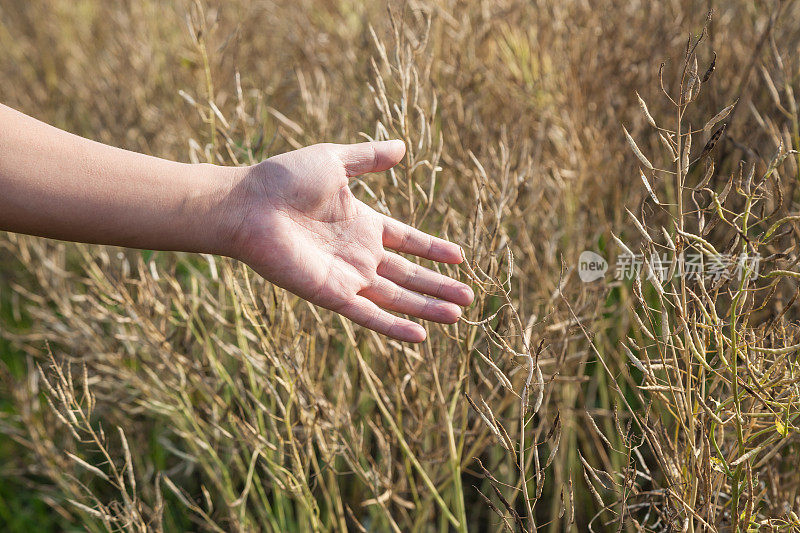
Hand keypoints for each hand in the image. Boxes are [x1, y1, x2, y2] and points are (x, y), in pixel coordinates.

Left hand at [224, 141, 473, 342]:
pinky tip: (420, 337)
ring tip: (457, 316)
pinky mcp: (332, 293)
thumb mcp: (335, 161)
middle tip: (468, 297)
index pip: (407, 240)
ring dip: (426, 308)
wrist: (249, 205)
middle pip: (407, 275)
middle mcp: (359, 253)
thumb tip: (403, 148)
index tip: (459, 257)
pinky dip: (394, 326)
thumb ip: (369, 158)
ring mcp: (347, 276)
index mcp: (362, 223)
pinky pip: (369, 314)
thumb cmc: (284, 179)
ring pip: (396, 298)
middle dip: (438, 286)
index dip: (432, 249)